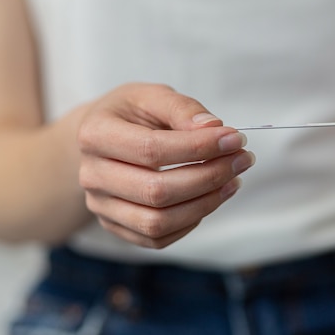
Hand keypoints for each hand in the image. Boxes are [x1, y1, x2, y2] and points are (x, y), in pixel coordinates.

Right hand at [77, 83, 254, 247]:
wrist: (102, 138)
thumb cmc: (130, 114)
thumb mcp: (151, 95)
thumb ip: (182, 108)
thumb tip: (214, 128)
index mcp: (95, 134)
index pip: (151, 149)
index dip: (198, 147)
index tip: (235, 139)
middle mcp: (91, 175)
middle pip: (156, 191)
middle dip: (209, 177)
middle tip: (242, 159)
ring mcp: (101, 206)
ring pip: (157, 222)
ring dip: (205, 204)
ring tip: (233, 181)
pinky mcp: (114, 226)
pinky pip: (157, 239)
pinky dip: (191, 221)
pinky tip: (211, 197)